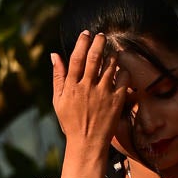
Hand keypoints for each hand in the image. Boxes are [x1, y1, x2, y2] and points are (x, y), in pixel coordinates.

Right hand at [50, 31, 132, 155]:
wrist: (87, 144)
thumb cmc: (71, 122)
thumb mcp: (59, 100)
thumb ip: (58, 77)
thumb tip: (54, 55)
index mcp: (72, 87)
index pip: (77, 58)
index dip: (82, 43)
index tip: (86, 33)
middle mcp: (87, 88)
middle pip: (94, 58)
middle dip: (99, 43)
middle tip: (102, 36)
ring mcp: (103, 94)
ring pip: (110, 66)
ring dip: (111, 56)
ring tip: (111, 53)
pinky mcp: (116, 101)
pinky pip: (123, 80)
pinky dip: (123, 71)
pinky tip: (121, 70)